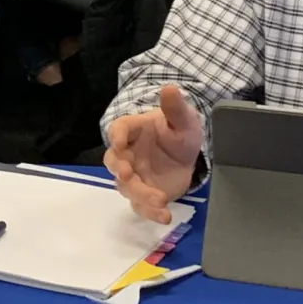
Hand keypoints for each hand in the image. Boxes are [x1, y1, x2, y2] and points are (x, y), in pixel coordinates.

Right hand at [104, 85, 202, 223]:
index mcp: (132, 131)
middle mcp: (127, 155)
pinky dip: (151, 212)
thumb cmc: (179, 131)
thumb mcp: (183, 119)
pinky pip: (141, 205)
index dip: (116, 136)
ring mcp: (133, 177)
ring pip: (127, 187)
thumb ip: (174, 108)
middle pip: (114, 162)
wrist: (188, 155)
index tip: (119, 141)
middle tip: (127, 174)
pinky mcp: (144, 195)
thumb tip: (169, 88)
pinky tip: (165, 216)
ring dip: (139, 194)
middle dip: (118, 169)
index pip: (118, 130)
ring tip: (159, 200)